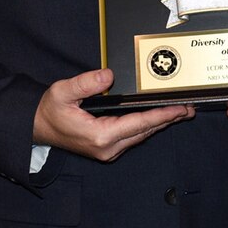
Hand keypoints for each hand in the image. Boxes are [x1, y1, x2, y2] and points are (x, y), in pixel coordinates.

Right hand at [33, 68, 192, 161]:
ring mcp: (108, 151)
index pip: (139, 123)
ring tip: (181, 112)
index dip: (162, 116)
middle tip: (190, 108)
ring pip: (141, 135)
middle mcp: (107, 148)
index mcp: (99, 136)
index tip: (180, 109)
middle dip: (168, 119)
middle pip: (145, 131)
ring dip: (160, 123)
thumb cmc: (49, 110)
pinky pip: (134, 136)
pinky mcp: (108, 149)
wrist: (38, 127)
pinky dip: (148, 126)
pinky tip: (159, 118)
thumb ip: (85, 83)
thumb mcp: (62, 92)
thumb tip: (108, 76)